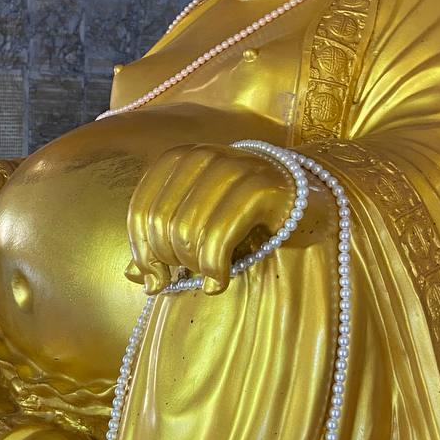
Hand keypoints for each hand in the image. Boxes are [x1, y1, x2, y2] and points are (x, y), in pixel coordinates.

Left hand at [126, 144, 292, 295]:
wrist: (305, 199)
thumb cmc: (244, 215)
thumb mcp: (199, 223)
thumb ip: (163, 242)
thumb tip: (134, 276)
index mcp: (178, 159)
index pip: (141, 211)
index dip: (142, 252)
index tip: (155, 280)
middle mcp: (202, 157)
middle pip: (162, 223)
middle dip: (170, 261)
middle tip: (186, 278)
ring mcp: (232, 168)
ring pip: (188, 231)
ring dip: (194, 267)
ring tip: (207, 277)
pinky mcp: (260, 188)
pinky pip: (220, 238)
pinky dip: (214, 270)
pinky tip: (218, 282)